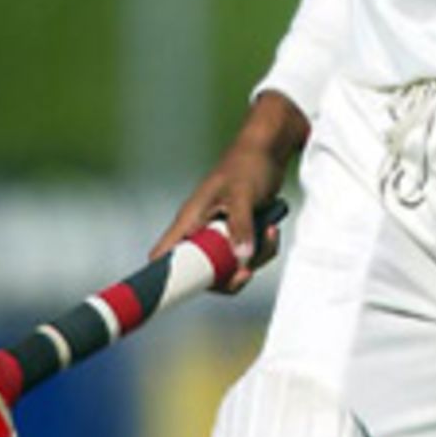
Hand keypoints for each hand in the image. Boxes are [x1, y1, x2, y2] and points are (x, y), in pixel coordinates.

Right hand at [150, 91, 309, 292]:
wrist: (270, 148)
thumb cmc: (248, 163)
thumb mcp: (243, 193)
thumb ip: (241, 225)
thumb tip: (241, 259)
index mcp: (190, 219)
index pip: (163, 256)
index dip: (167, 279)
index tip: (194, 288)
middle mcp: (201, 230)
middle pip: (202, 274)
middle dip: (230, 275)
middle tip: (248, 270)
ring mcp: (220, 232)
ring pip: (230, 266)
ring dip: (254, 258)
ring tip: (269, 232)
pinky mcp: (239, 232)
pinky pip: (247, 255)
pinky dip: (263, 249)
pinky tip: (272, 228)